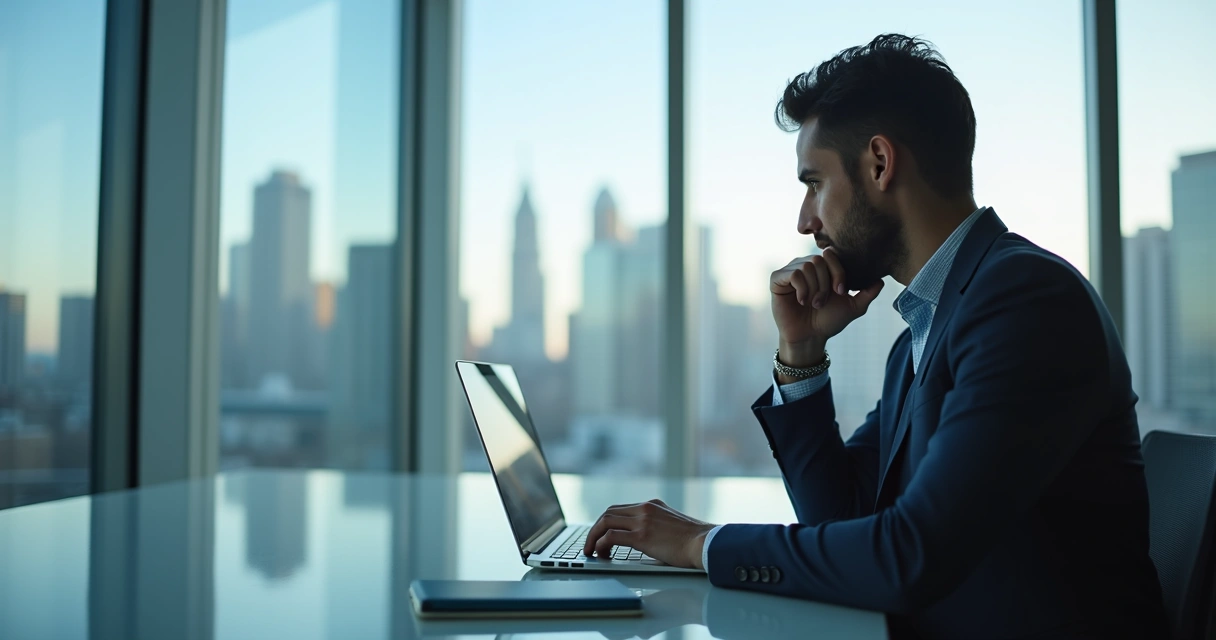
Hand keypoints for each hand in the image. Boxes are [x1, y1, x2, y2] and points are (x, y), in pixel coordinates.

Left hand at [582, 499, 716, 569]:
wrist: (706, 543)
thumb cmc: (694, 540)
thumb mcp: (673, 524)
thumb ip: (657, 525)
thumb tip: (646, 539)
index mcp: (652, 505)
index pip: (620, 509)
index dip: (606, 521)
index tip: (600, 534)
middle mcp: (645, 508)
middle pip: (609, 513)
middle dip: (595, 529)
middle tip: (590, 544)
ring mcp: (642, 521)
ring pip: (605, 522)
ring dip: (593, 537)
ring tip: (591, 551)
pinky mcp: (642, 536)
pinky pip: (611, 536)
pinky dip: (601, 544)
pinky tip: (602, 554)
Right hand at [770, 247, 883, 361]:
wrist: (809, 337)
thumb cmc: (829, 321)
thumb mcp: (854, 307)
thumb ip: (867, 293)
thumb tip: (881, 280)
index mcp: (823, 267)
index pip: (832, 254)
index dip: (838, 272)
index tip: (841, 292)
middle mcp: (806, 265)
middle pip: (819, 259)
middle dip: (825, 283)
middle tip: (823, 302)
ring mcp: (790, 270)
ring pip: (807, 266)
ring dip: (814, 289)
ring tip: (812, 304)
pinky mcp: (777, 279)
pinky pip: (793, 273)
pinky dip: (801, 289)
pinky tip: (801, 301)